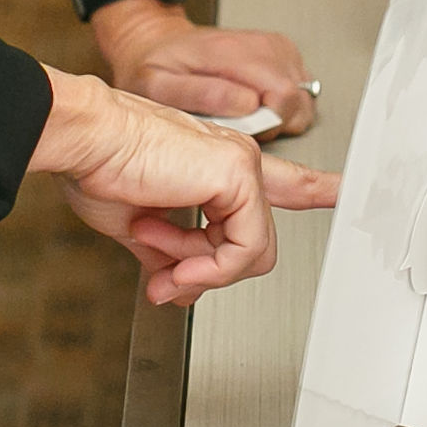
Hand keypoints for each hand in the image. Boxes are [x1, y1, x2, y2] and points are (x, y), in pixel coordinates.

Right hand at [30, 66, 338, 305]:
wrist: (85, 141)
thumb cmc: (99, 166)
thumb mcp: (137, 224)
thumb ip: (170, 254)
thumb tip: (177, 286)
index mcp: (214, 166)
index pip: (279, 181)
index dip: (313, 189)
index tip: (342, 191)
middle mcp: (234, 161)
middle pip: (252, 244)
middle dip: (207, 272)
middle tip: (165, 279)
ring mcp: (240, 166)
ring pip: (251, 253)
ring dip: (200, 271)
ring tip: (159, 260)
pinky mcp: (237, 176)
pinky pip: (244, 250)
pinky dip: (209, 268)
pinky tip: (177, 261)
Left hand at [89, 0, 317, 134]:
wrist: (157, 41)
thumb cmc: (156, 66)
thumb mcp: (158, 85)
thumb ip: (200, 95)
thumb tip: (246, 104)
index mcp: (233, 52)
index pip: (284, 97)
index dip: (266, 127)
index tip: (241, 132)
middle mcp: (262, 46)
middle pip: (298, 102)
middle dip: (274, 124)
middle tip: (238, 124)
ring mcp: (275, 48)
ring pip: (304, 99)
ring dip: (279, 116)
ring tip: (243, 114)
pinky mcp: (282, 53)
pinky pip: (301, 91)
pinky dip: (282, 105)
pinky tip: (254, 104)